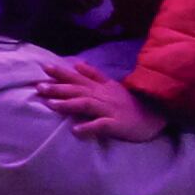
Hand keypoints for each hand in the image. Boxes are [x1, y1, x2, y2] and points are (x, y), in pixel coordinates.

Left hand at [38, 58, 169, 141]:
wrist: (156, 116)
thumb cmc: (132, 103)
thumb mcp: (112, 85)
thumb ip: (95, 75)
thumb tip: (77, 64)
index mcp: (101, 87)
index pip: (78, 78)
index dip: (61, 73)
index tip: (44, 68)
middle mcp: (103, 96)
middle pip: (78, 90)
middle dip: (57, 88)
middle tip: (38, 87)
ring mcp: (110, 110)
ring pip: (86, 104)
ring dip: (68, 104)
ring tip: (50, 105)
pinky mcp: (117, 124)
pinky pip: (101, 125)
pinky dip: (88, 127)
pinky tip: (75, 130)